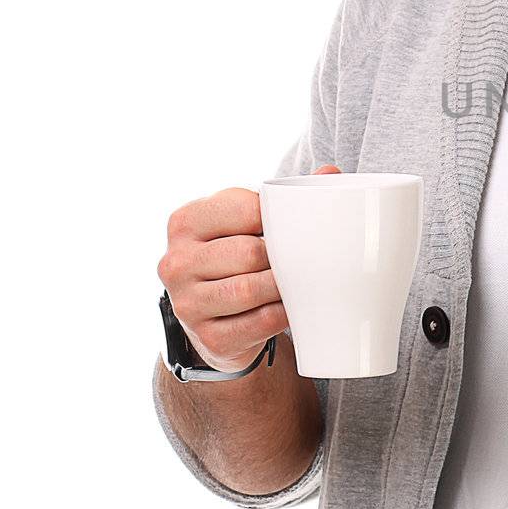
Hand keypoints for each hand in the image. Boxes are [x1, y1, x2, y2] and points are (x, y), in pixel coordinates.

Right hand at [158, 165, 340, 369]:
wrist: (216, 317)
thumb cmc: (237, 256)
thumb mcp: (248, 222)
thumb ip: (285, 196)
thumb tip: (331, 170)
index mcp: (184, 222)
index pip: (244, 209)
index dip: (278, 218)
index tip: (290, 225)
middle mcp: (176, 261)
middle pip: (249, 252)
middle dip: (282, 256)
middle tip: (303, 257)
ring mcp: (186, 303)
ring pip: (251, 289)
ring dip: (284, 286)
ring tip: (299, 280)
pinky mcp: (208, 337)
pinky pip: (259, 323)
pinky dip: (282, 314)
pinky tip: (291, 306)